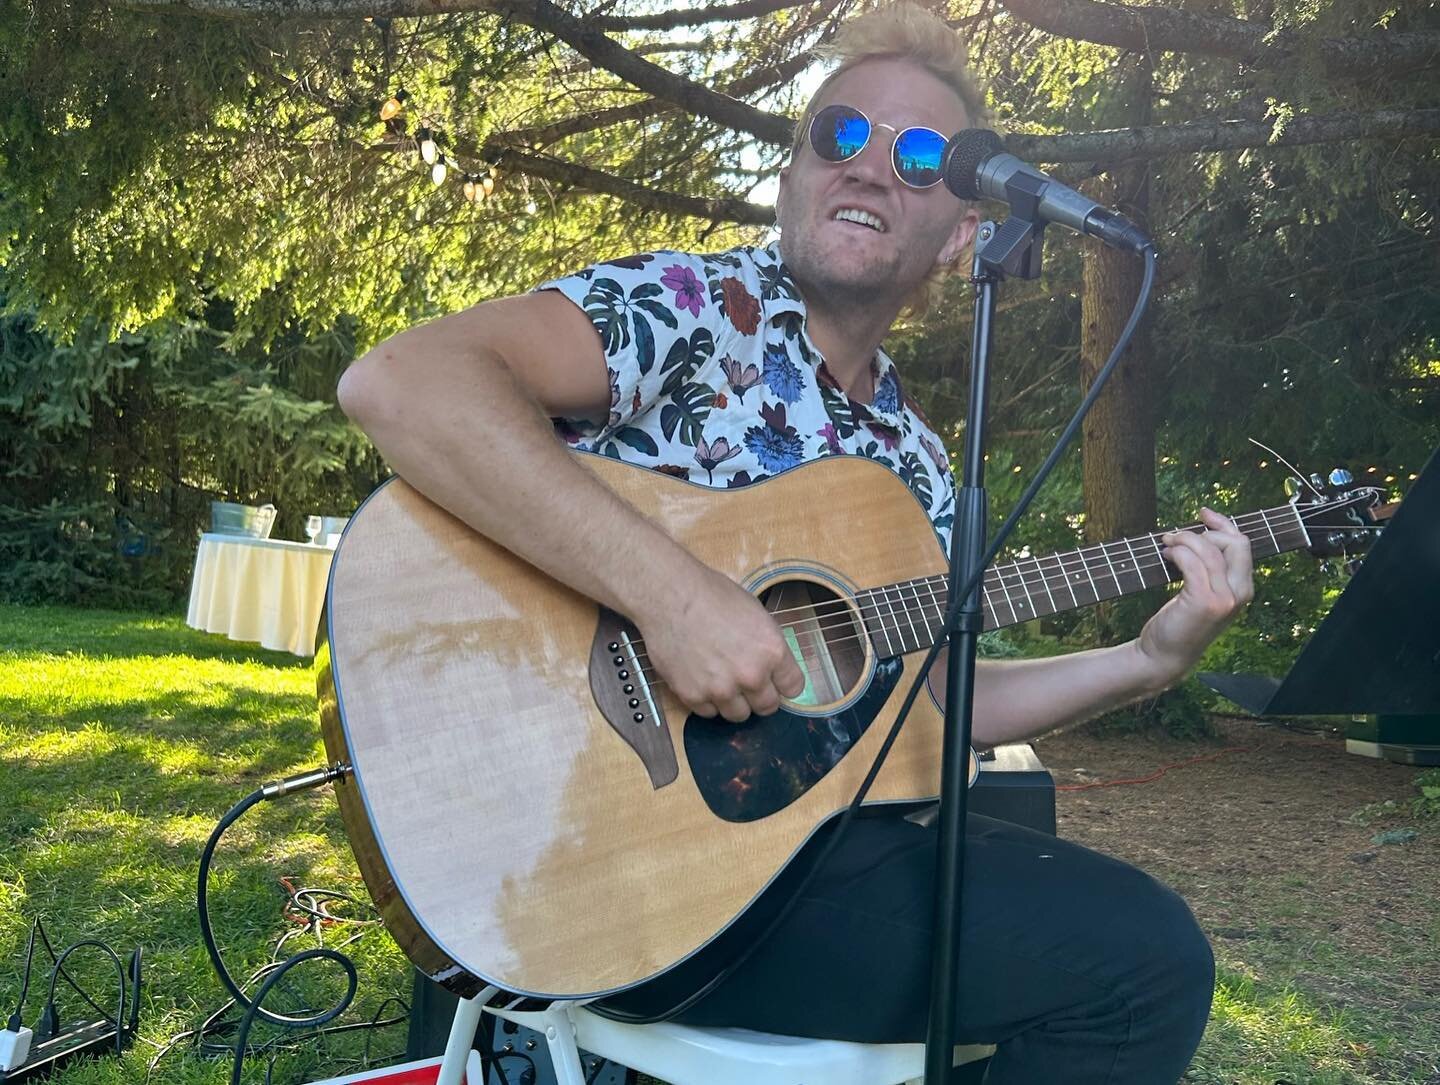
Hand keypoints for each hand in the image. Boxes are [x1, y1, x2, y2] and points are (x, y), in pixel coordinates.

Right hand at [636, 567, 806, 722]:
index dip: (784, 683)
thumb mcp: (756, 614)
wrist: (670, 595)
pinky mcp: (693, 696)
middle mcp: (750, 675)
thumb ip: (767, 646)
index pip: (793, 687)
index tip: (776, 682)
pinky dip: (706, 701)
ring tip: (722, 681)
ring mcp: (721, 689)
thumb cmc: (712, 595)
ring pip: (739, 715)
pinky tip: (701, 680)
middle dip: (760, 696)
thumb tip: (772, 667)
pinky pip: (708, 713)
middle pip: (768, 707)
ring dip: (734, 702)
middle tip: (747, 683)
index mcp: (772, 651)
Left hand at [1137, 507, 1254, 684]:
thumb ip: (1210, 568)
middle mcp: (1240, 593)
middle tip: (1176, 538)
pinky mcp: (1204, 602)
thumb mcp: (1202, 592)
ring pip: (1210, 549)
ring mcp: (1224, 598)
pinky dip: (1177, 551)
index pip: (1243, 543)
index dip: (1223, 523)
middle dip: (1203, 532)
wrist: (1164, 656)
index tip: (1202, 513)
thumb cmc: (1180, 622)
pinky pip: (1192, 562)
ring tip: (1166, 544)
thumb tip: (1202, 530)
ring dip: (1184, 539)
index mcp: (1244, 588)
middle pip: (1234, 542)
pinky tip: (1166, 555)